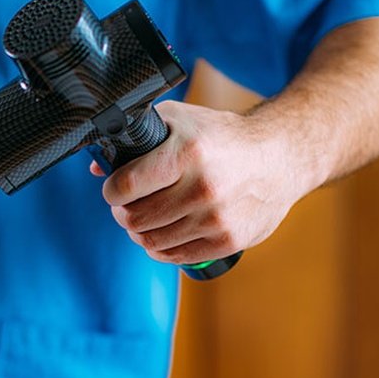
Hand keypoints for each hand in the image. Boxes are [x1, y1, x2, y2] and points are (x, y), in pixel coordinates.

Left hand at [91, 101, 313, 264]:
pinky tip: (161, 234)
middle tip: (126, 205)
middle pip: (134, 218)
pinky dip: (160, 249)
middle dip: (122, 212)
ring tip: (143, 218)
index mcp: (187, 153)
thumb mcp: (180, 120)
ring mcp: (216, 217)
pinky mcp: (228, 240)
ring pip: (151, 241)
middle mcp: (203, 187)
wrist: (280, 157)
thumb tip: (98, 166)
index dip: (111, 190)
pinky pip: (175, 256)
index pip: (126, 186)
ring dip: (139, 232)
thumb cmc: (222, 136)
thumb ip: (138, 136)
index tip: (113, 188)